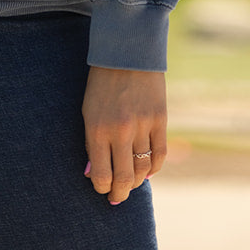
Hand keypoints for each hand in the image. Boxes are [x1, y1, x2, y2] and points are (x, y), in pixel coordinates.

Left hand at [82, 66, 167, 205]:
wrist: (127, 51)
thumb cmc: (101, 83)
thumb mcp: (88, 110)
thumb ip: (91, 143)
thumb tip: (93, 174)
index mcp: (97, 128)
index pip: (100, 175)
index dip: (101, 188)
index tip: (101, 188)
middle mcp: (120, 130)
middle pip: (123, 178)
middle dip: (119, 193)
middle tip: (117, 198)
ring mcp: (142, 125)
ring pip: (143, 169)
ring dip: (136, 181)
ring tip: (131, 183)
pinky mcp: (161, 119)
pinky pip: (160, 155)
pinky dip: (154, 168)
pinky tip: (148, 171)